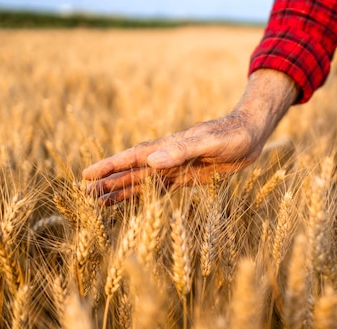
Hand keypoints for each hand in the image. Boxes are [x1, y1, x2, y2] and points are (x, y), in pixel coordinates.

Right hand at [82, 111, 264, 203]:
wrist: (251, 135)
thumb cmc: (233, 135)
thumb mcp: (211, 142)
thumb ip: (182, 150)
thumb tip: (151, 161)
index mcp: (170, 146)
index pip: (134, 157)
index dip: (111, 165)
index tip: (88, 174)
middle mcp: (168, 157)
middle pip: (133, 171)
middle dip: (109, 181)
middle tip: (84, 195)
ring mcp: (177, 167)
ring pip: (143, 181)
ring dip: (122, 190)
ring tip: (99, 202)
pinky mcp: (188, 176)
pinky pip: (161, 188)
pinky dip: (144, 195)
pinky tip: (130, 202)